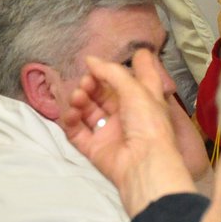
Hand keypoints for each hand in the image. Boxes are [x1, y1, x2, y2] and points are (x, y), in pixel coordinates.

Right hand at [61, 51, 197, 215]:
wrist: (143, 163)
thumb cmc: (148, 123)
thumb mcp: (136, 90)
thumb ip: (111, 72)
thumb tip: (90, 60)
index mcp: (143, 100)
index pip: (137, 78)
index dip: (128, 66)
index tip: (111, 58)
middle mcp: (126, 114)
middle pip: (104, 93)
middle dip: (92, 83)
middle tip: (86, 82)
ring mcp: (109, 131)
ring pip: (88, 110)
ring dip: (80, 99)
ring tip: (78, 97)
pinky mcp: (94, 147)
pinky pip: (77, 131)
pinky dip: (72, 120)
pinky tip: (72, 113)